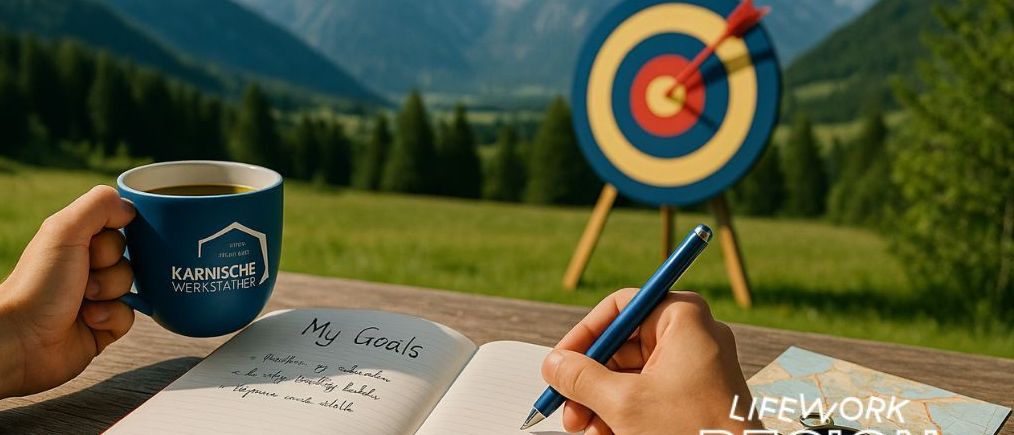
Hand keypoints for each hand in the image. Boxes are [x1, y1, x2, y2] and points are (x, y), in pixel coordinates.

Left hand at [0, 185, 136, 397]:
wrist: (22, 339)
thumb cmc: (38, 284)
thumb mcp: (65, 231)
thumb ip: (99, 206)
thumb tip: (130, 208)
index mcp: (73, 242)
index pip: (117, 229)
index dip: (113, 238)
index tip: (94, 245)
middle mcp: (83, 268)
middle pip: (128, 257)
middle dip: (111, 268)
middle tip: (85, 276)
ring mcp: (94, 298)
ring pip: (131, 287)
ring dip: (111, 293)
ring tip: (84, 302)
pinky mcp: (102, 326)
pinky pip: (129, 316)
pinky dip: (113, 317)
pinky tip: (89, 321)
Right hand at [541, 289, 761, 434]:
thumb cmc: (693, 431)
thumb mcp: (623, 403)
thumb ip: (581, 377)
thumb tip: (555, 364)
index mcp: (683, 318)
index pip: (620, 307)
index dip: (585, 334)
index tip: (561, 360)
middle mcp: (692, 335)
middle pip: (622, 345)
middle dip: (590, 379)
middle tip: (567, 405)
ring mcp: (695, 366)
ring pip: (631, 374)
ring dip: (601, 401)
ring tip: (586, 427)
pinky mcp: (694, 394)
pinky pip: (647, 392)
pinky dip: (622, 411)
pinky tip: (606, 432)